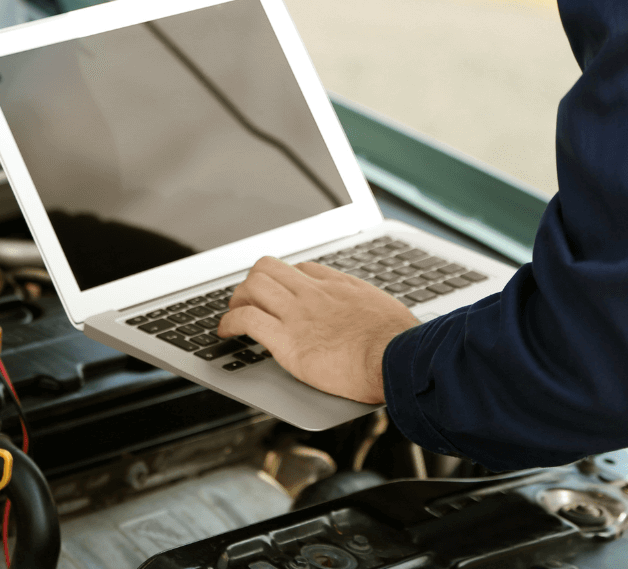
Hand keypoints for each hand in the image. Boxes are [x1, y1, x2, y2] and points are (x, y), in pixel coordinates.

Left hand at [217, 256, 418, 403]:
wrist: (399, 359)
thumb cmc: (402, 346)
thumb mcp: (390, 316)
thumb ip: (374, 315)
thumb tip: (382, 327)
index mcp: (341, 288)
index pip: (303, 270)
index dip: (288, 280)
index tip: (284, 293)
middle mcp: (315, 294)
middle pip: (269, 268)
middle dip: (253, 282)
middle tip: (249, 300)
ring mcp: (298, 314)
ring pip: (252, 286)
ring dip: (237, 299)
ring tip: (233, 315)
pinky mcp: (286, 340)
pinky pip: (245, 319)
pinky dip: (227, 323)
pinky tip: (224, 333)